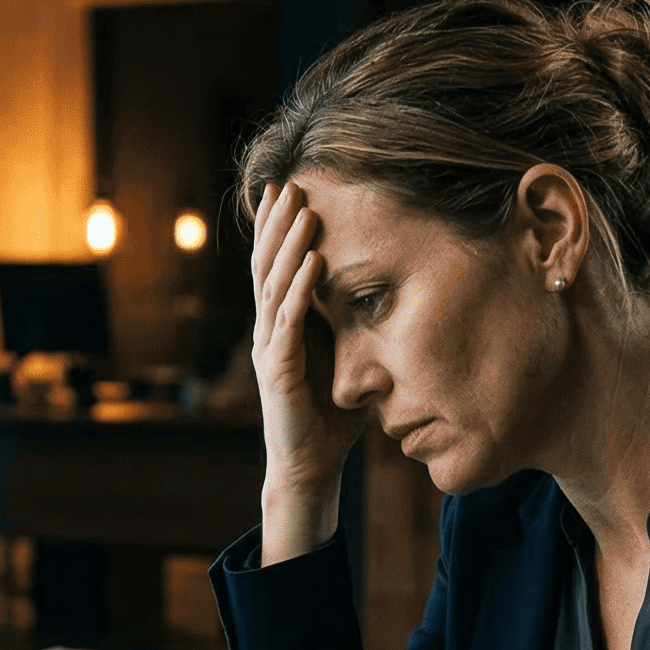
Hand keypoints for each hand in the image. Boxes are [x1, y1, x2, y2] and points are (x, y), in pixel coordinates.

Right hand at [250, 182, 362, 562]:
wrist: (308, 467)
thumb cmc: (328, 416)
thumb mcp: (344, 359)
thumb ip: (351, 326)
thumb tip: (382, 293)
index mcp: (281, 325)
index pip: (274, 266)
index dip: (276, 228)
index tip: (286, 188)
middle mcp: (268, 330)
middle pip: (266, 264)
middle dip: (277, 223)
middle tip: (288, 182)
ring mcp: (270, 349)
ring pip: (275, 284)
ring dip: (289, 243)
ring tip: (302, 208)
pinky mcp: (280, 370)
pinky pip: (289, 320)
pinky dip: (302, 287)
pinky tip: (314, 259)